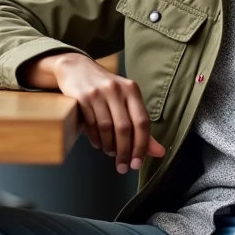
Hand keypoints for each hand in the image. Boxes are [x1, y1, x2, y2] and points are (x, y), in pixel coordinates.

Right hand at [22, 53, 165, 173]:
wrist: (75, 67)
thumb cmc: (104, 88)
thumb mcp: (125, 101)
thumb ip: (141, 126)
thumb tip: (159, 152)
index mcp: (132, 89)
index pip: (142, 122)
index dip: (142, 146)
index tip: (137, 163)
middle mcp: (117, 89)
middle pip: (125, 128)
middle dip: (124, 151)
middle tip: (122, 166)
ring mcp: (98, 92)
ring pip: (107, 128)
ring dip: (109, 146)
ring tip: (110, 152)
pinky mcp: (82, 97)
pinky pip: (91, 124)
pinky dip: (96, 139)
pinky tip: (98, 143)